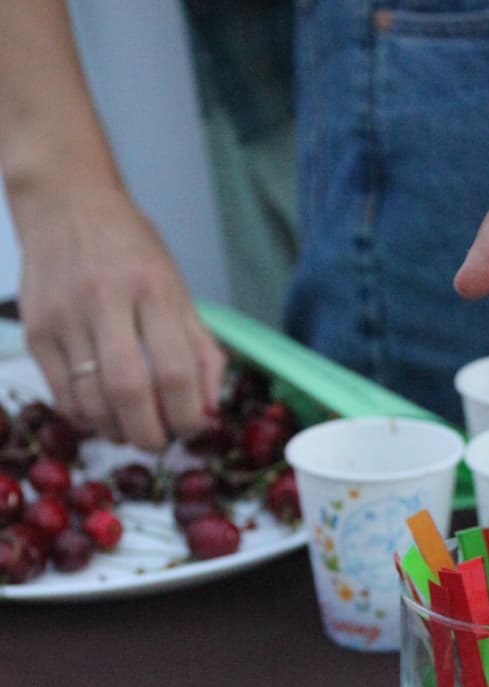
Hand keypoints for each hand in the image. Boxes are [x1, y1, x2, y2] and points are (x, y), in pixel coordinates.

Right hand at [17, 184, 224, 451]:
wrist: (65, 201)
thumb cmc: (130, 250)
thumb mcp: (178, 288)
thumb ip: (201, 349)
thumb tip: (210, 411)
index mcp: (153, 289)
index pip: (176, 371)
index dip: (188, 416)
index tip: (193, 428)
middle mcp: (106, 300)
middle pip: (129, 392)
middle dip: (150, 434)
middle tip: (160, 441)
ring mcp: (65, 316)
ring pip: (90, 401)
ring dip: (116, 432)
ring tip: (130, 429)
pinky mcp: (35, 330)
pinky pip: (60, 395)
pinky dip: (85, 418)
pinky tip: (100, 415)